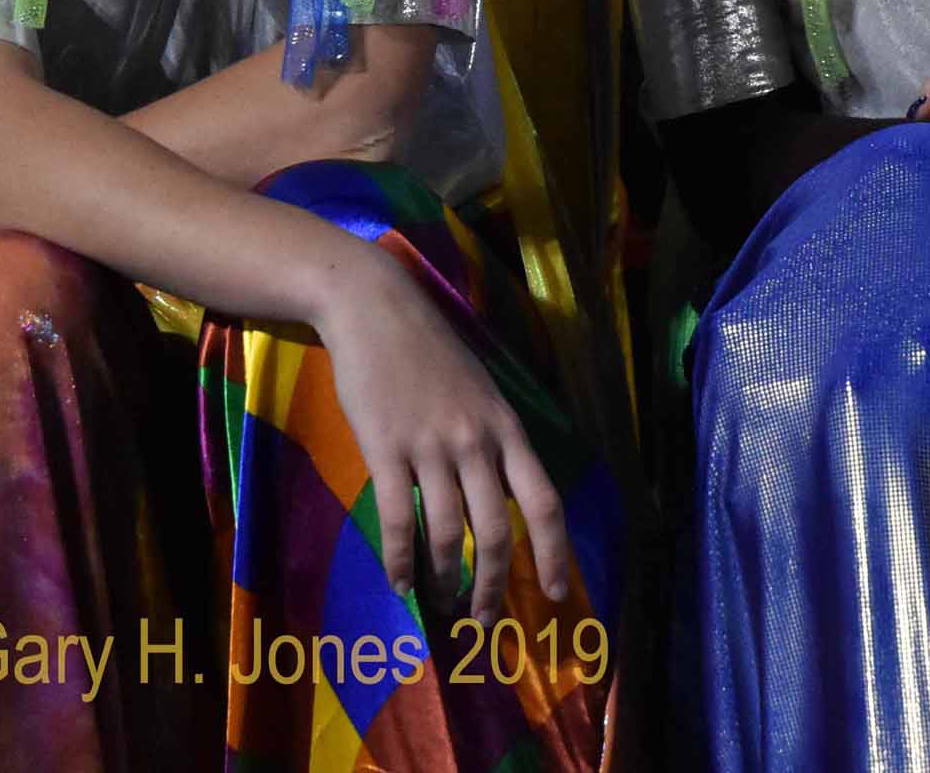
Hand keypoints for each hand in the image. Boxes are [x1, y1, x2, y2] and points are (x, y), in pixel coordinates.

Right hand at [314, 244, 571, 631]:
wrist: (376, 308)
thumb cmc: (428, 350)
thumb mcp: (481, 391)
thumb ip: (494, 439)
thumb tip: (505, 494)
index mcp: (507, 429)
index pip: (543, 503)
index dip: (552, 554)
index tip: (553, 595)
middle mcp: (477, 441)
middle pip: (496, 530)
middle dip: (492, 585)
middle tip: (482, 621)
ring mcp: (431, 445)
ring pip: (449, 532)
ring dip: (447, 580)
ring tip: (442, 604)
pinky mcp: (386, 448)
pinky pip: (399, 520)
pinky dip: (400, 560)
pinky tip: (400, 583)